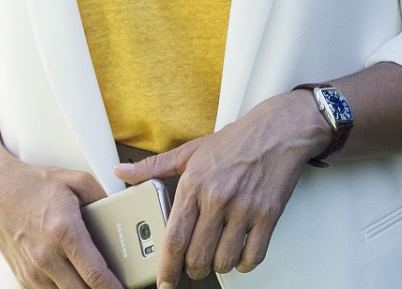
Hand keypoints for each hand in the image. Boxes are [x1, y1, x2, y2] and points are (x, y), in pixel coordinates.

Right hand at [0, 157, 121, 288]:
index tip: (125, 288)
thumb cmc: (34, 185)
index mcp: (64, 231)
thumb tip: (120, 216)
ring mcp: (32, 269)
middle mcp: (46, 255)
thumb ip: (104, 199)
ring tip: (94, 281)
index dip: (113, 286)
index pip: (94, 272)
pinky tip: (74, 280)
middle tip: (114, 285)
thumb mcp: (77, 181)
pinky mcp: (23, 276)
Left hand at [117, 93, 328, 286]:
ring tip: (217, 256)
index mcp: (195, 183)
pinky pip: (253, 255)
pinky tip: (240, 253)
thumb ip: (154, 166)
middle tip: (193, 266)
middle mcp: (218, 197)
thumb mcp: (191, 151)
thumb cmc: (237, 141)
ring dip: (218, 266)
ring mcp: (245, 207)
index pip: (174, 237)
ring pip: (224, 260)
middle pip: (197, 255)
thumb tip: (120, 172)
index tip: (164, 282)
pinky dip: (244, 263)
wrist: (280, 129)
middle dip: (193, 270)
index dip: (166, 267)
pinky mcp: (269, 213)